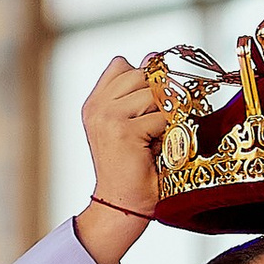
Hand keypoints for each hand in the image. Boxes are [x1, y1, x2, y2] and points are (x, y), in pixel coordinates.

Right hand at [76, 56, 164, 263]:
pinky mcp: (123, 130)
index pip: (122, 66)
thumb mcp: (131, 125)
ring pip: (153, 93)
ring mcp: (107, 117)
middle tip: (161, 122)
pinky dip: (168, 131)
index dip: (145, 79)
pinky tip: (159, 147)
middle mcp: (97, 106)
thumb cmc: (132, 168)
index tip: (154, 101)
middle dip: (160, 95)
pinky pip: (161, 117)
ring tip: (159, 136)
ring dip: (165, 114)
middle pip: (141, 75)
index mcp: (95, 103)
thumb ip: (137, 94)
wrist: (122, 204)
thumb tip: (153, 58)